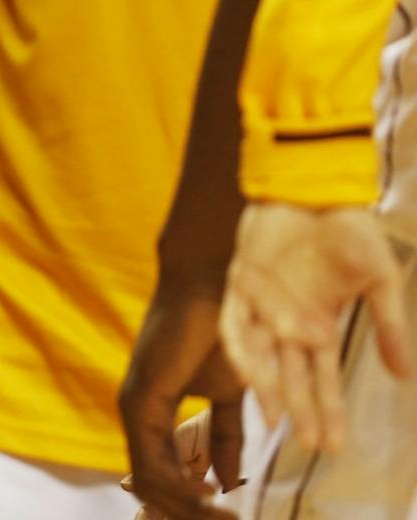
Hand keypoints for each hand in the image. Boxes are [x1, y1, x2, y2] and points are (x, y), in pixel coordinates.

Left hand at [119, 281, 246, 517]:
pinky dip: (179, 484)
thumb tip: (227, 479)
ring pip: (150, 479)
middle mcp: (136, 414)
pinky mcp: (141, 399)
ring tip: (223, 518)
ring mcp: (134, 407)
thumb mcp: (228, 397)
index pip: (160, 476)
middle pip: (151, 486)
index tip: (225, 518)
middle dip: (187, 514)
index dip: (188, 505)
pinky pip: (152, 457)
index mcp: (153, 415)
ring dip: (187, 506)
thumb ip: (225, 437)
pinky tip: (208, 492)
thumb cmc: (222, 334)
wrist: (214, 289)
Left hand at [221, 202, 410, 454]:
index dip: (328, 412)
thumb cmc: (350, 232)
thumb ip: (388, 327)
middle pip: (293, 378)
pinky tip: (250, 374)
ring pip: (262, 359)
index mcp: (319, 326)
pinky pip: (236, 324)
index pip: (323, 380)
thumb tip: (405, 376)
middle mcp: (288, 324)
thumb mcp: (380, 281)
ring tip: (279, 419)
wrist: (316, 190)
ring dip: (269, 389)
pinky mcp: (240, 284)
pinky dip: (242, 348)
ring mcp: (262, 306)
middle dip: (303, 413)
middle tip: (311, 445)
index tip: (335, 446)